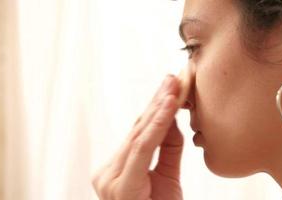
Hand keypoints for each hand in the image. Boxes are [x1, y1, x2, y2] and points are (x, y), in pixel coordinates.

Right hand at [92, 75, 183, 199]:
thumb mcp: (167, 177)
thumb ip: (168, 149)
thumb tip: (172, 119)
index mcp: (118, 169)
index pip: (139, 133)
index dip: (156, 109)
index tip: (170, 87)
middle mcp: (108, 171)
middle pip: (138, 130)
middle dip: (157, 102)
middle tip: (172, 78)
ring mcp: (110, 178)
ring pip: (139, 136)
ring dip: (158, 109)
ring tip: (173, 87)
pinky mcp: (121, 185)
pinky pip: (141, 149)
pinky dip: (156, 126)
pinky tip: (168, 107)